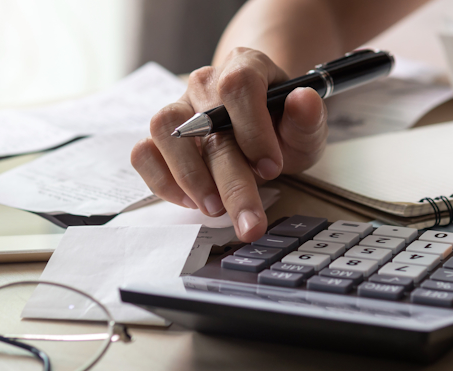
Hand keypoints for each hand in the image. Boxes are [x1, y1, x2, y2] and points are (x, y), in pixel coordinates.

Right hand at [131, 47, 328, 241]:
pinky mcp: (159, 136)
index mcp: (245, 66)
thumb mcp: (305, 127)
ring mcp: (178, 107)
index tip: (271, 168)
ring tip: (215, 208)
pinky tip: (191, 201)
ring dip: (190, 176)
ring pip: (165, 131)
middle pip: (206, 122)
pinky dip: (162, 181)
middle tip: (250, 221)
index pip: (239, 84)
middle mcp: (206, 83)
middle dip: (231, 181)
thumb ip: (308, 118)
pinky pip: (144, 153)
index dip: (253, 128)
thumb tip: (303, 100)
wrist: (260, 130)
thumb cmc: (281, 127)